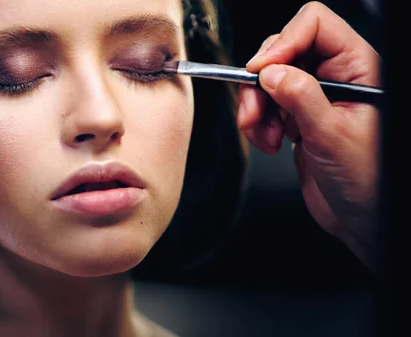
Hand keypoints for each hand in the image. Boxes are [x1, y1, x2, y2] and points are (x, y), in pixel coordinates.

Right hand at [237, 1, 380, 271]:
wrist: (359, 217)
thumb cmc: (366, 179)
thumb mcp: (332, 135)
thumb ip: (301, 99)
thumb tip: (271, 72)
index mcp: (357, 68)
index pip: (315, 25)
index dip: (284, 42)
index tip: (261, 71)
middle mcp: (334, 76)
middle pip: (283, 50)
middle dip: (261, 83)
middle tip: (255, 111)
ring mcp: (313, 96)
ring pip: (267, 79)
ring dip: (255, 108)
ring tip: (264, 135)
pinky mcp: (295, 116)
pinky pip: (263, 105)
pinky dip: (256, 123)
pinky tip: (268, 142)